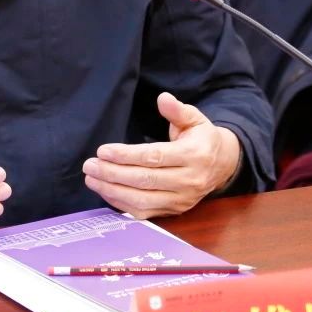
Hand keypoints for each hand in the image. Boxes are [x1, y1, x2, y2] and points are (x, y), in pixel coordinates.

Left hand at [83, 92, 241, 218]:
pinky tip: (105, 191)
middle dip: (113, 174)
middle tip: (89, 165)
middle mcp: (189, 181)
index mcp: (194, 155)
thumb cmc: (202, 139)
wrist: (222, 166)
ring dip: (113, 191)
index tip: (103, 151)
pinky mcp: (174, 212)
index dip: (127, 155)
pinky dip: (121, 204)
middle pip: (145, 180)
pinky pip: (144, 212)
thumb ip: (178, 110)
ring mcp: (181, 200)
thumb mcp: (195, 119)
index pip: (155, 157)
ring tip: (91, 179)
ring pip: (142, 200)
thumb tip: (163, 98)